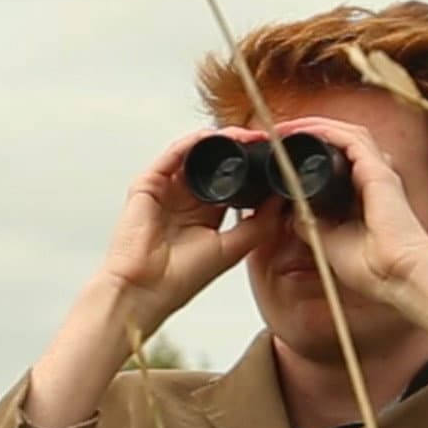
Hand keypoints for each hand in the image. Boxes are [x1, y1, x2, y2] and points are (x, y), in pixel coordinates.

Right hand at [21, 128, 284, 427]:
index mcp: (205, 215)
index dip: (252, 168)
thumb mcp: (233, 248)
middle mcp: (185, 199)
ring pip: (195, 154)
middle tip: (264, 139)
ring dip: (220, 142)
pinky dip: (192, 143)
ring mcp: (166, 190)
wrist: (145, 291)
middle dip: (239, 149)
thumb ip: (259, 224)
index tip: (276, 158)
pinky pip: (172, 155)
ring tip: (244, 136)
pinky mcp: (147, 184)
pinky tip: (211, 138)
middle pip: (215, 163)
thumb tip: (283, 199)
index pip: (231, 182)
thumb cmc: (181, 279)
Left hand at [281, 118, 427, 307]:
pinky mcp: (379, 172)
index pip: (336, 159)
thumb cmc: (374, 267)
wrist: (398, 276)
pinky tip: (301, 129)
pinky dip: (324, 130)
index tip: (278, 153)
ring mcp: (379, 171)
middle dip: (306, 132)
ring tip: (282, 128)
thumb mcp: (328, 239)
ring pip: (344, 133)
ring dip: (311, 126)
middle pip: (340, 140)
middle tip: (275, 135)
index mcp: (364, 192)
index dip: (307, 150)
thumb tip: (289, 211)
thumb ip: (311, 222)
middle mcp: (374, 177)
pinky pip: (350, 138)